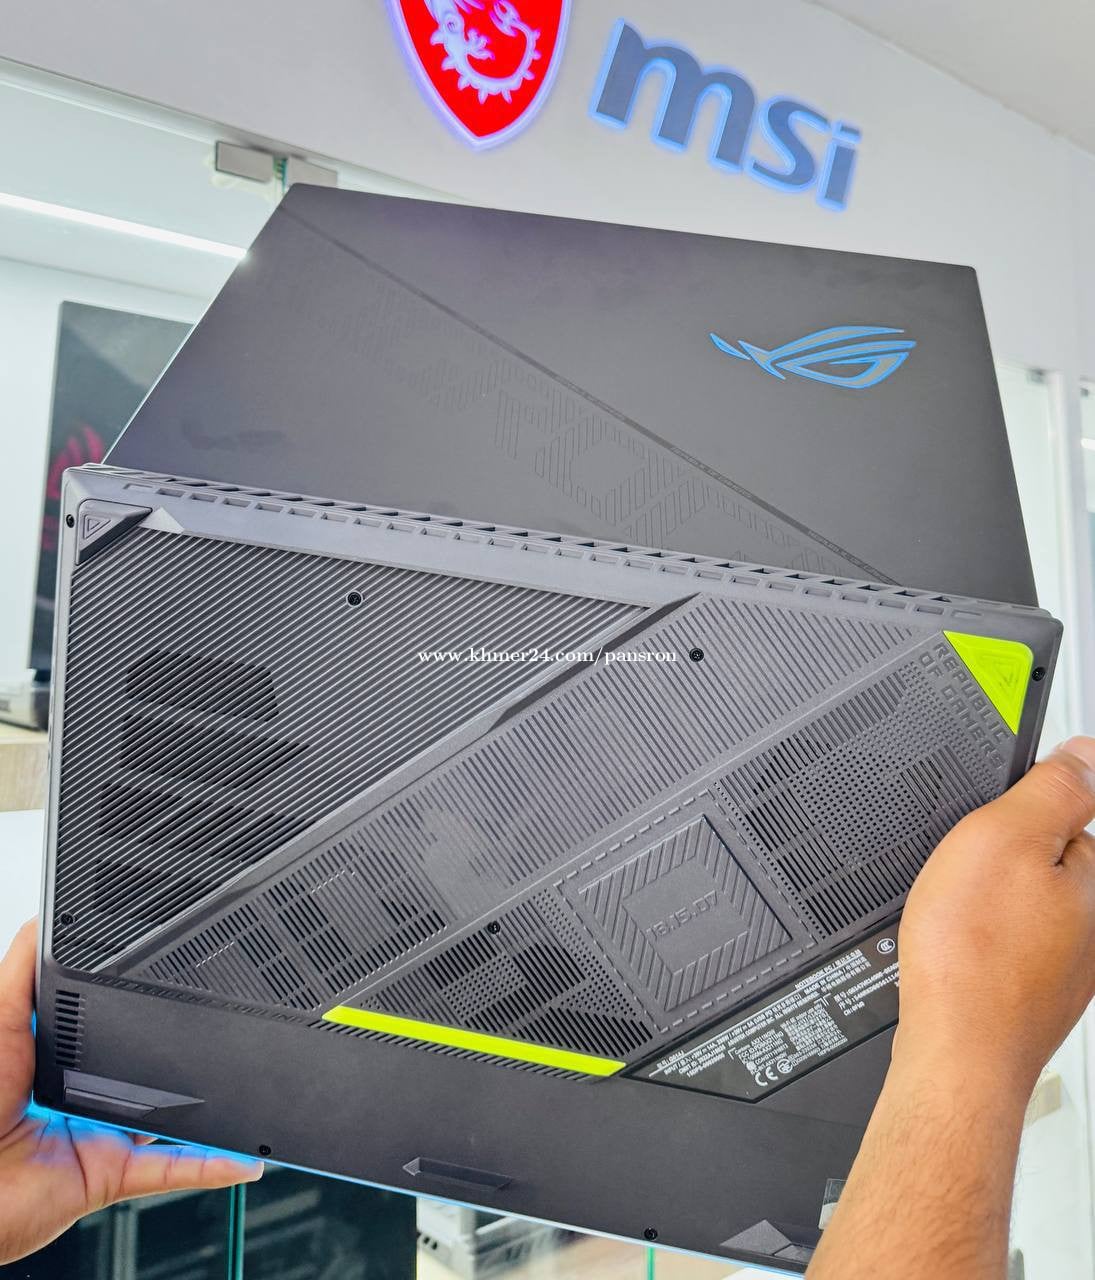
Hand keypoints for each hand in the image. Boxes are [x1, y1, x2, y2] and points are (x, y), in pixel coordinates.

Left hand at [0, 920, 262, 1265]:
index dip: (135, 1003)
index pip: (106, 1023)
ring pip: (169, 1120)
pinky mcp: (110, 1173)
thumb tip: (43, 919)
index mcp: (55, 1059)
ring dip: (209, 1111)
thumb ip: (22, 972)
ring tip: (247, 1082)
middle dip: (184, 1055)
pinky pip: (172, 1169)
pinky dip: (212, 1164)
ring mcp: (100, 1135)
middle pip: (147, 1070)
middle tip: (224, 1025)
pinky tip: (244, 1151)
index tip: (170, 976)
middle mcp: (83, 1097)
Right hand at [895, 736, 1094, 1100]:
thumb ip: (1050, 790)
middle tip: (962, 871)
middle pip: (1044, 859)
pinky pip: (1005, 943)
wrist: (954, 1053)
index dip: (1018, 808)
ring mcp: (1067, 964)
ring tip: (954, 912)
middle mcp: (1094, 924)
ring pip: (1021, 904)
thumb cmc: (973, 956)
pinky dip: (979, 938)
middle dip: (1002, 856)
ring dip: (986, 900)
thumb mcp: (1003, 838)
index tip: (985, 829)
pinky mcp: (1034, 992)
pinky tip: (956, 947)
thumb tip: (1084, 754)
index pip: (1071, 811)